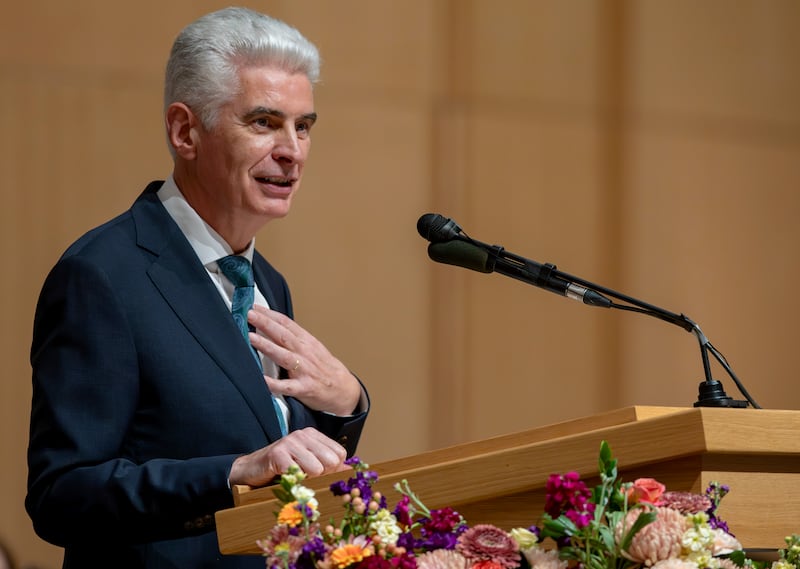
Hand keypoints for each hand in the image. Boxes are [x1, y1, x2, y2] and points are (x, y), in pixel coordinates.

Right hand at [229, 427, 347, 486]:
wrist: (251, 469)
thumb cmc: (282, 467)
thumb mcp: (308, 464)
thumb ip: (329, 466)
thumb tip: (349, 471)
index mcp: (313, 435)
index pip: (340, 453)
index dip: (333, 469)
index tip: (319, 474)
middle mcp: (303, 434)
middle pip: (332, 461)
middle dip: (322, 476)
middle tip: (305, 477)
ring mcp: (290, 442)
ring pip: (317, 469)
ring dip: (306, 480)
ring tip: (294, 477)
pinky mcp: (278, 454)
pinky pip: (298, 474)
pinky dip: (293, 481)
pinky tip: (284, 476)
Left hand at [247, 306, 361, 415]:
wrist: (344, 390)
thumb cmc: (325, 369)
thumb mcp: (313, 348)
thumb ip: (294, 339)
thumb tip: (271, 328)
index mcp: (306, 341)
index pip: (286, 323)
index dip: (270, 314)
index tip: (255, 307)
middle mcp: (305, 353)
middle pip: (283, 335)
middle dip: (265, 324)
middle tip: (249, 314)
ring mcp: (304, 370)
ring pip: (283, 356)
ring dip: (267, 346)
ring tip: (251, 338)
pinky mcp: (304, 388)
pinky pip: (286, 387)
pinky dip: (273, 383)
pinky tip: (260, 380)